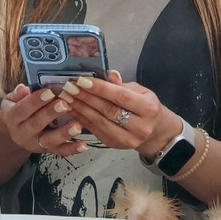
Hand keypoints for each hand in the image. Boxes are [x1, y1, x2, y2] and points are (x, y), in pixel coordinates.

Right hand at [0, 82, 84, 156]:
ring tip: (77, 126)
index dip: (35, 100)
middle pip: (36, 124)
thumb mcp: (12, 100)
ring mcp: (35, 143)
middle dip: (51, 114)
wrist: (17, 132)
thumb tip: (23, 89)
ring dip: (64, 133)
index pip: (22, 109)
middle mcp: (21, 133)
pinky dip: (72, 149)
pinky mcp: (46, 150)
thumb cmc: (19, 109)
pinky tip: (83, 144)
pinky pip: (60, 151)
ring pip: (49, 140)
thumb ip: (18, 94)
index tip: (49, 91)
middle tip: (64, 104)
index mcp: (11, 118)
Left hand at [53, 71, 170, 155]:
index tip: (81, 80)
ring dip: (80, 108)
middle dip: (86, 97)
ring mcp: (127, 139)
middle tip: (69, 87)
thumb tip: (109, 74)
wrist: (155, 132)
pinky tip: (71, 108)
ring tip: (66, 97)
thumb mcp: (141, 91)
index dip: (100, 88)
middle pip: (108, 110)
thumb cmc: (146, 106)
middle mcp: (139, 127)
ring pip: (99, 122)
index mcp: (148, 109)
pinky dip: (81, 118)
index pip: (120, 97)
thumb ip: (122, 85)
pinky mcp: (115, 145)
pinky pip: (95, 131)